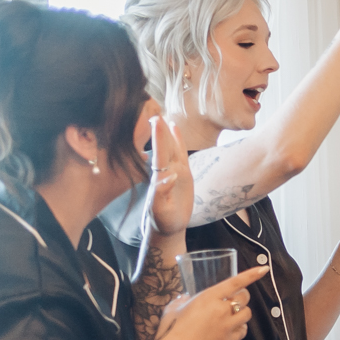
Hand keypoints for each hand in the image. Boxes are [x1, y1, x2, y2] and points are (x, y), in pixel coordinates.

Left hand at [144, 117, 192, 237]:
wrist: (169, 226)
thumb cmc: (163, 220)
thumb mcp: (161, 211)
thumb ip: (162, 194)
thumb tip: (169, 176)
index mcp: (159, 179)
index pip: (159, 155)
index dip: (159, 139)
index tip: (157, 123)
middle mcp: (166, 171)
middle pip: (164, 147)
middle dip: (160, 131)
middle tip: (156, 113)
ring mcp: (174, 171)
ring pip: (172, 148)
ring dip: (168, 132)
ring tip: (164, 116)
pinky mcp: (183, 173)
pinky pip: (181, 153)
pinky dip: (179, 140)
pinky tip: (176, 128)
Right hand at [151, 265, 269, 339]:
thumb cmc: (171, 328)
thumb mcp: (174, 307)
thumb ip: (183, 299)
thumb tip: (186, 298)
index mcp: (208, 297)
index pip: (235, 282)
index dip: (251, 275)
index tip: (264, 269)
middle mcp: (221, 309)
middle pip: (244, 298)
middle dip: (241, 297)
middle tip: (232, 300)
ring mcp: (227, 326)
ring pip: (247, 314)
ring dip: (241, 312)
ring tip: (231, 315)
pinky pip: (243, 330)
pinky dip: (240, 328)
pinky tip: (231, 328)